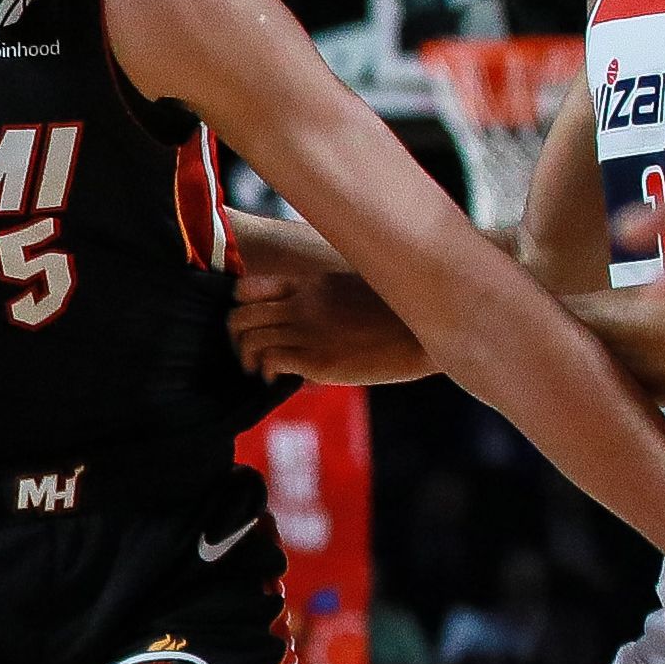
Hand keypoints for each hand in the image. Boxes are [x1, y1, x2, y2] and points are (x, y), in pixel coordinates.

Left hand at [229, 272, 432, 385]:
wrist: (428, 331)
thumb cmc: (396, 314)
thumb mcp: (354, 291)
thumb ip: (323, 300)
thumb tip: (306, 320)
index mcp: (311, 283)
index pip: (249, 287)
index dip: (240, 308)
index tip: (250, 324)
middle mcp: (303, 304)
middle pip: (239, 316)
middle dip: (236, 338)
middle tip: (248, 352)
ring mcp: (309, 330)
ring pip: (248, 340)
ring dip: (248, 359)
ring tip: (260, 370)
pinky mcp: (319, 359)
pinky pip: (270, 362)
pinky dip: (265, 373)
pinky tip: (277, 379)